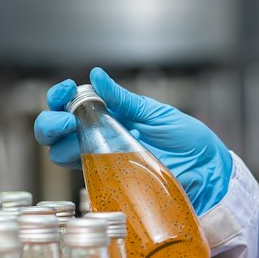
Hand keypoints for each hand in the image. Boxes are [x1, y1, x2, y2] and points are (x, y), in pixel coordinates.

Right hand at [33, 66, 232, 213]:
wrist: (208, 173)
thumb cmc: (189, 141)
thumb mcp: (158, 114)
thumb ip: (125, 100)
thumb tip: (95, 76)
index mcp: (113, 115)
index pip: (75, 103)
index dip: (61, 96)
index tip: (65, 91)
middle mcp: (102, 137)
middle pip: (58, 130)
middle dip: (50, 121)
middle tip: (65, 119)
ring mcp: (104, 160)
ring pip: (61, 152)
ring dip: (58, 141)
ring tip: (73, 133)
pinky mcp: (111, 182)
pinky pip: (82, 174)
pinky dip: (73, 163)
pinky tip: (81, 154)